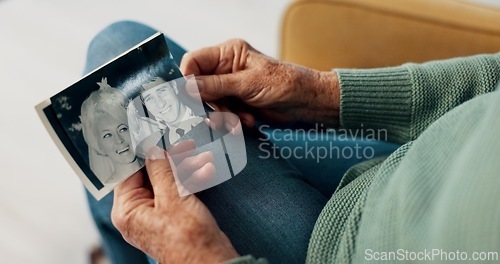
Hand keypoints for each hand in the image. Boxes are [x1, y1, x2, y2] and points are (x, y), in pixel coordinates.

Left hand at [111, 144, 238, 263]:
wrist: (210, 262)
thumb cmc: (187, 239)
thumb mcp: (172, 197)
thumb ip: (161, 170)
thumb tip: (153, 151)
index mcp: (127, 210)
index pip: (128, 172)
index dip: (143, 153)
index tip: (155, 137)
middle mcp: (139, 213)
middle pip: (151, 175)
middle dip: (172, 160)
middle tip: (187, 146)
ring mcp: (158, 215)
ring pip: (168, 182)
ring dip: (187, 168)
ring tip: (203, 157)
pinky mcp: (175, 217)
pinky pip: (179, 192)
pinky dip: (192, 181)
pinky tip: (206, 172)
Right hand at [181, 39, 339, 126]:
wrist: (306, 103)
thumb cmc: (286, 83)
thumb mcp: (249, 83)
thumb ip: (216, 85)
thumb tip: (188, 87)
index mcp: (228, 53)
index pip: (194, 61)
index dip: (188, 79)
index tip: (191, 97)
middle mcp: (226, 69)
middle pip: (198, 87)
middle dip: (208, 104)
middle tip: (218, 114)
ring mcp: (230, 87)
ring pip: (209, 104)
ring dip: (222, 116)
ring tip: (239, 120)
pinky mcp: (236, 104)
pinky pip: (222, 115)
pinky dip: (231, 121)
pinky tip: (247, 120)